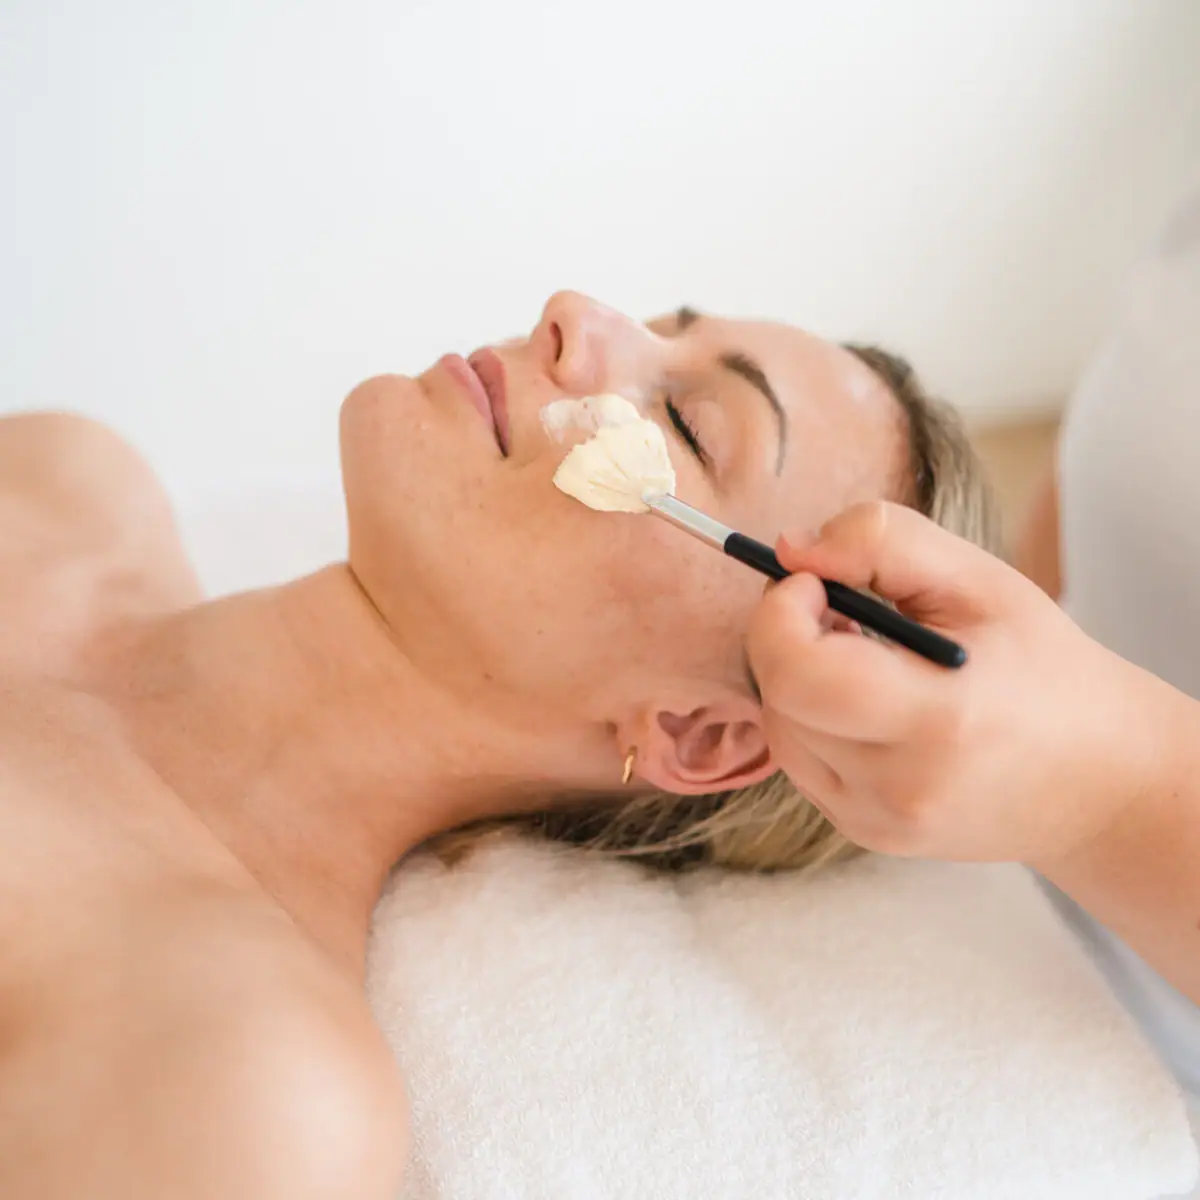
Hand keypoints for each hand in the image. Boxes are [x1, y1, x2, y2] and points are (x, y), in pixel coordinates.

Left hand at [746, 501, 1166, 867]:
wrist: (1096, 780)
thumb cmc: (1043, 669)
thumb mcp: (981, 581)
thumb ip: (881, 543)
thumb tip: (789, 549)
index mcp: (938, 721)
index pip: (799, 673)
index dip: (781, 614)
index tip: (812, 581)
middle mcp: (900, 787)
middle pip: (779, 698)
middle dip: (784, 636)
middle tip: (832, 607)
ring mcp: (878, 822)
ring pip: (779, 729)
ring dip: (795, 677)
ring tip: (859, 653)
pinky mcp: (865, 833)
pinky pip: (800, 760)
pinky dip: (810, 717)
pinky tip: (863, 698)